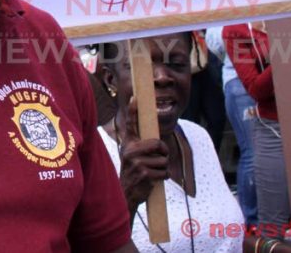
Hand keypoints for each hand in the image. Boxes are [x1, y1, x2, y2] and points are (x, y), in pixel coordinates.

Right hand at [116, 98, 168, 213]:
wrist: (125, 193)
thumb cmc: (133, 172)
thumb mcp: (131, 156)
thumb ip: (140, 145)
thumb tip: (154, 138)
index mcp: (128, 144)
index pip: (131, 124)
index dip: (132, 110)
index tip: (134, 98)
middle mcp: (130, 150)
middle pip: (158, 144)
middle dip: (164, 152)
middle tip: (160, 157)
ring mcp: (136, 162)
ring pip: (163, 160)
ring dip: (162, 168)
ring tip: (152, 172)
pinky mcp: (143, 174)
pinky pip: (164, 172)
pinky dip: (162, 177)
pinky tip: (153, 180)